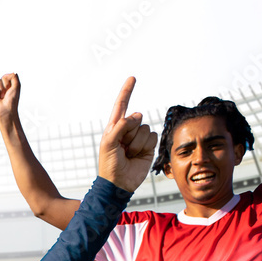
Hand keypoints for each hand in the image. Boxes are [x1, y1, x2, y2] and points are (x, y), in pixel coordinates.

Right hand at [0, 72, 20, 122]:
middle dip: (6, 84)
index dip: (9, 80)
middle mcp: (3, 88)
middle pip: (2, 77)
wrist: (6, 110)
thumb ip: (14, 77)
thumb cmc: (12, 100)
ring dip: (1, 88)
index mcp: (10, 86)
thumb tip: (12, 71)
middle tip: (7, 93)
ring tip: (2, 96)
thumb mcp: (17, 86)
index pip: (7, 76)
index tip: (11, 87)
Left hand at [97, 77, 157, 191]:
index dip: (127, 91)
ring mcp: (139, 138)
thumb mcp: (108, 143)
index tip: (132, 78)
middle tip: (122, 147)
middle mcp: (128, 130)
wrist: (119, 183)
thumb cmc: (109, 164)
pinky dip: (145, 146)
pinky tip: (137, 155)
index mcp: (114, 127)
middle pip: (136, 118)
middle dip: (129, 132)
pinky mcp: (148, 147)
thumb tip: (137, 115)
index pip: (121, 104)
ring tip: (128, 153)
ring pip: (145, 128)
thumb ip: (120, 126)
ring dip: (137, 142)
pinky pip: (153, 137)